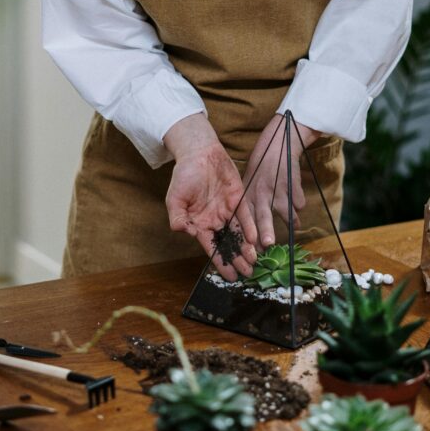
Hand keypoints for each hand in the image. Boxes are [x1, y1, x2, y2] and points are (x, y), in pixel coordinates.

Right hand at [164, 115, 257, 279]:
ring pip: (240, 234)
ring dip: (247, 248)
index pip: (212, 248)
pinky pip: (246, 216)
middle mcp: (215, 221)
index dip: (221, 262)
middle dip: (238, 260)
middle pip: (229, 244)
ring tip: (254, 262)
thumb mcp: (174, 198)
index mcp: (199, 224)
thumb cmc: (184, 176)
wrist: (199, 153)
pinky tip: (255, 239)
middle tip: (248, 274)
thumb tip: (182, 232)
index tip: (229, 277)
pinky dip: (250, 228)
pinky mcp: (238, 199)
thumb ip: (177, 217)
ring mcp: (228, 211)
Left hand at [241, 115, 319, 248]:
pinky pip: (299, 204)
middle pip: (263, 216)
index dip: (250, 235)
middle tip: (268, 245)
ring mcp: (278, 189)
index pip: (247, 218)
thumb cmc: (261, 167)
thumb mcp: (249, 183)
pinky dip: (299, 204)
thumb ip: (251, 204)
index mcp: (248, 194)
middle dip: (266, 232)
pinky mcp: (292, 185)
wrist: (279, 144)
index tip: (254, 250)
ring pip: (287, 213)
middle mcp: (261, 192)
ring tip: (295, 227)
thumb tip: (253, 234)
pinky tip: (296, 199)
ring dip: (292, 221)